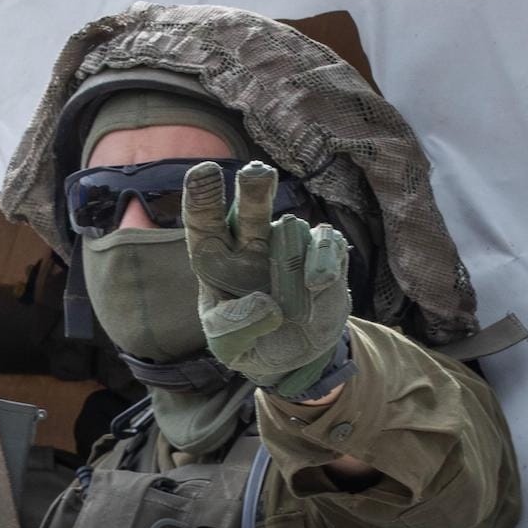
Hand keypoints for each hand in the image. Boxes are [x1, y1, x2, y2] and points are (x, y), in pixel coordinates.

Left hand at [182, 160, 350, 398]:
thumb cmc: (252, 342)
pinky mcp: (323, 255)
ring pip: (292, 229)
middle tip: (255, 173)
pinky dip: (323, 261)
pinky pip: (326, 245)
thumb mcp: (229, 346)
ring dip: (294, 252)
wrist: (296, 355)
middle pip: (249, 210)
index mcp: (217, 261)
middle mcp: (252, 245)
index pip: (204, 224)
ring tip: (304, 289)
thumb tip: (264, 304)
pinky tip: (318, 284)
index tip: (203, 173)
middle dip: (252, 189)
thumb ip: (233, 329)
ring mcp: (289, 246)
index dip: (202, 199)